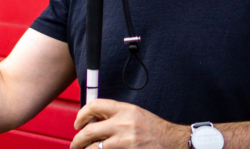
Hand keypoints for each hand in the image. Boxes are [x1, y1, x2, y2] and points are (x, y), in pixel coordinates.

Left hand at [71, 99, 187, 148]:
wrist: (174, 142)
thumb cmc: (154, 129)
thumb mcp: (135, 115)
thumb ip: (115, 115)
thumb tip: (93, 120)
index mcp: (125, 110)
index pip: (95, 105)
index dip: (82, 114)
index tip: (78, 123)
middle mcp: (124, 124)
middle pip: (89, 131)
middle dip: (78, 140)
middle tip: (75, 144)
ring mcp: (126, 141)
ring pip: (95, 147)